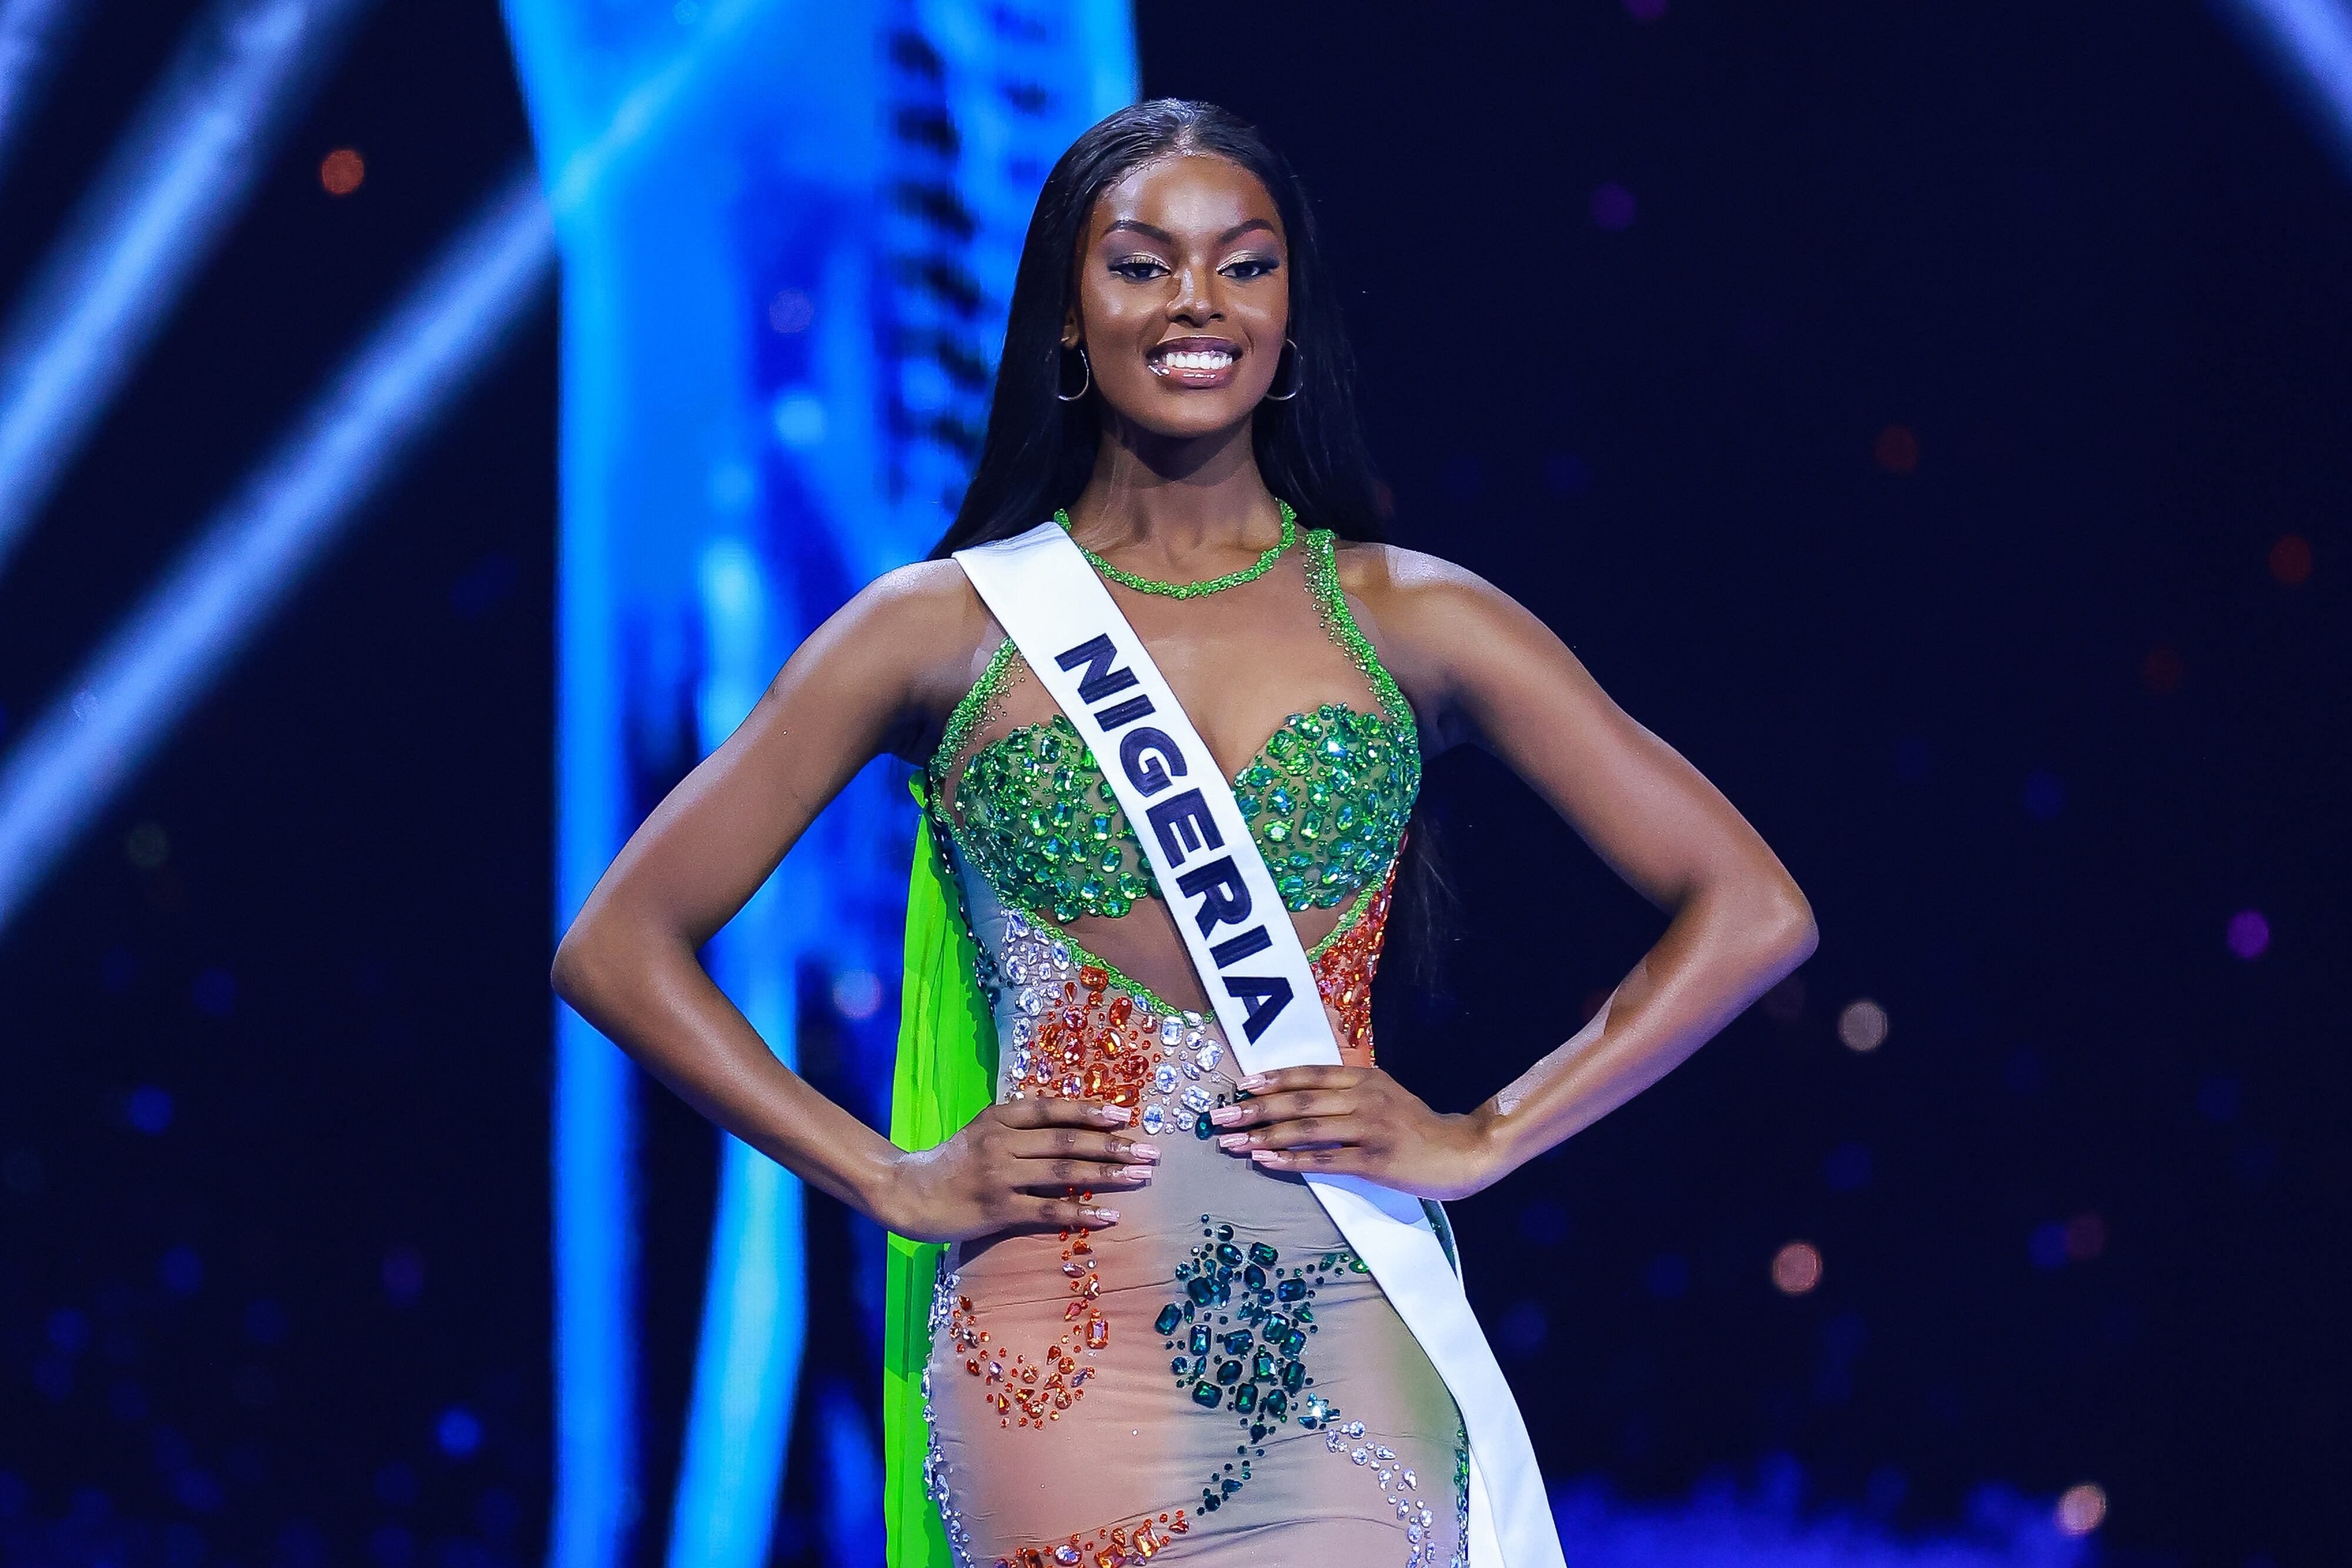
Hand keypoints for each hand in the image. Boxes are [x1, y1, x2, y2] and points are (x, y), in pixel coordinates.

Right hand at [881, 1097, 1158, 1242]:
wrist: (907, 1193)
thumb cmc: (951, 1161)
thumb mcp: (982, 1129)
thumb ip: (1019, 1123)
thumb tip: (1069, 1119)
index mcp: (999, 1118)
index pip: (1053, 1109)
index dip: (1091, 1111)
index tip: (1125, 1115)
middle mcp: (1001, 1142)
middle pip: (1067, 1141)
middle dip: (1113, 1146)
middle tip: (1149, 1152)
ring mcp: (1000, 1177)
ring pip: (1064, 1174)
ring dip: (1107, 1175)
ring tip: (1139, 1177)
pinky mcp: (997, 1210)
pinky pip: (1048, 1212)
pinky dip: (1081, 1213)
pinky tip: (1109, 1215)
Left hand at [1206, 1066, 1499, 1200]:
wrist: (1459, 1152)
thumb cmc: (1415, 1126)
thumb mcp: (1383, 1094)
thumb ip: (1347, 1091)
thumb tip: (1300, 1094)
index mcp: (1364, 1077)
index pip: (1308, 1074)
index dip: (1272, 1079)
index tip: (1240, 1085)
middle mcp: (1364, 1097)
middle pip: (1299, 1101)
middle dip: (1254, 1109)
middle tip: (1220, 1118)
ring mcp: (1369, 1129)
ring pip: (1305, 1130)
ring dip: (1263, 1136)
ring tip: (1233, 1143)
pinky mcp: (1373, 1161)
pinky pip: (1322, 1160)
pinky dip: (1290, 1160)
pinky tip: (1265, 1161)